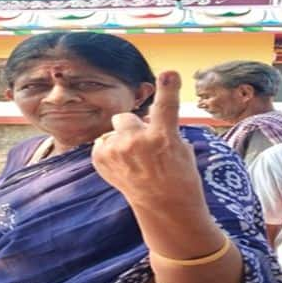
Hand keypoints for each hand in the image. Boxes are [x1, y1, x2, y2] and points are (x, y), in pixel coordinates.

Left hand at [91, 71, 203, 206]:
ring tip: (134, 162)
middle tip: (142, 147)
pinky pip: (103, 144)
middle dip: (131, 128)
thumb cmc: (178, 177)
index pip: (167, 106)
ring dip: (122, 141)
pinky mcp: (100, 160)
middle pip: (125, 118)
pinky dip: (110, 152)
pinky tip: (124, 167)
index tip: (170, 73)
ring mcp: (117, 152)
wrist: (165, 209)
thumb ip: (164, 128)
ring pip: (114, 132)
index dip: (168, 88)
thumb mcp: (181, 149)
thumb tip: (146, 118)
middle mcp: (138, 142)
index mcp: (164, 137)